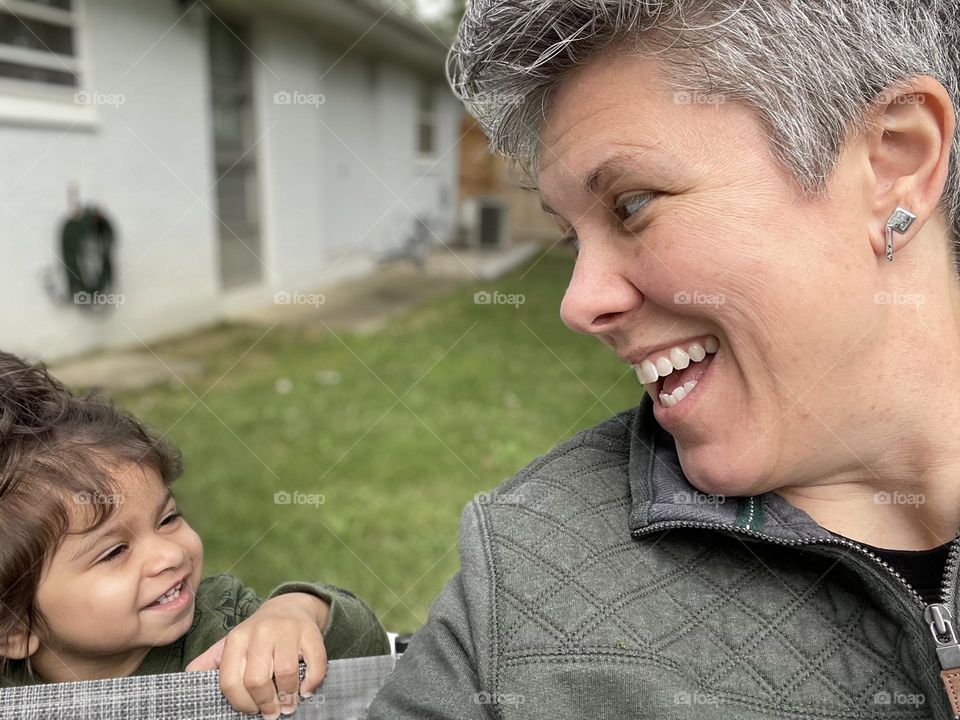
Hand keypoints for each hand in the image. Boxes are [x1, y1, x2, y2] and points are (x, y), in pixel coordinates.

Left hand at [186, 593, 328, 717]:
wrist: (288, 608)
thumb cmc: (256, 636)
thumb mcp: (230, 645)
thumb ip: (209, 663)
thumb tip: (188, 680)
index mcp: (237, 639)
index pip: (231, 681)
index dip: (241, 703)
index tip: (252, 711)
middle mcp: (260, 632)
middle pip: (257, 680)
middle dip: (265, 704)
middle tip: (272, 713)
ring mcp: (287, 631)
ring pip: (286, 673)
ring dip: (288, 697)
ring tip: (289, 704)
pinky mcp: (310, 632)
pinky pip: (315, 663)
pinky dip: (312, 682)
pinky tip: (306, 690)